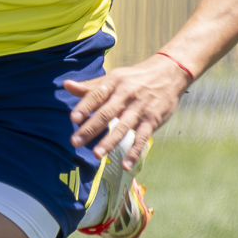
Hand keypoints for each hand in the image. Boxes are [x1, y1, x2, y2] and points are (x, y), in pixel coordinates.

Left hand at [65, 54, 191, 169]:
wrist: (170, 73)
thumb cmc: (134, 78)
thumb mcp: (113, 77)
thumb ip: (90, 86)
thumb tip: (66, 85)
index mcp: (114, 82)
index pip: (97, 95)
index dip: (85, 106)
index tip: (73, 118)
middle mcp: (126, 95)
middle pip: (106, 113)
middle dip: (90, 129)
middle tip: (75, 142)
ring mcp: (140, 108)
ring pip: (123, 127)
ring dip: (110, 142)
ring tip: (97, 155)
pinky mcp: (153, 119)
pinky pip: (143, 137)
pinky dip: (135, 152)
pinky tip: (126, 165)